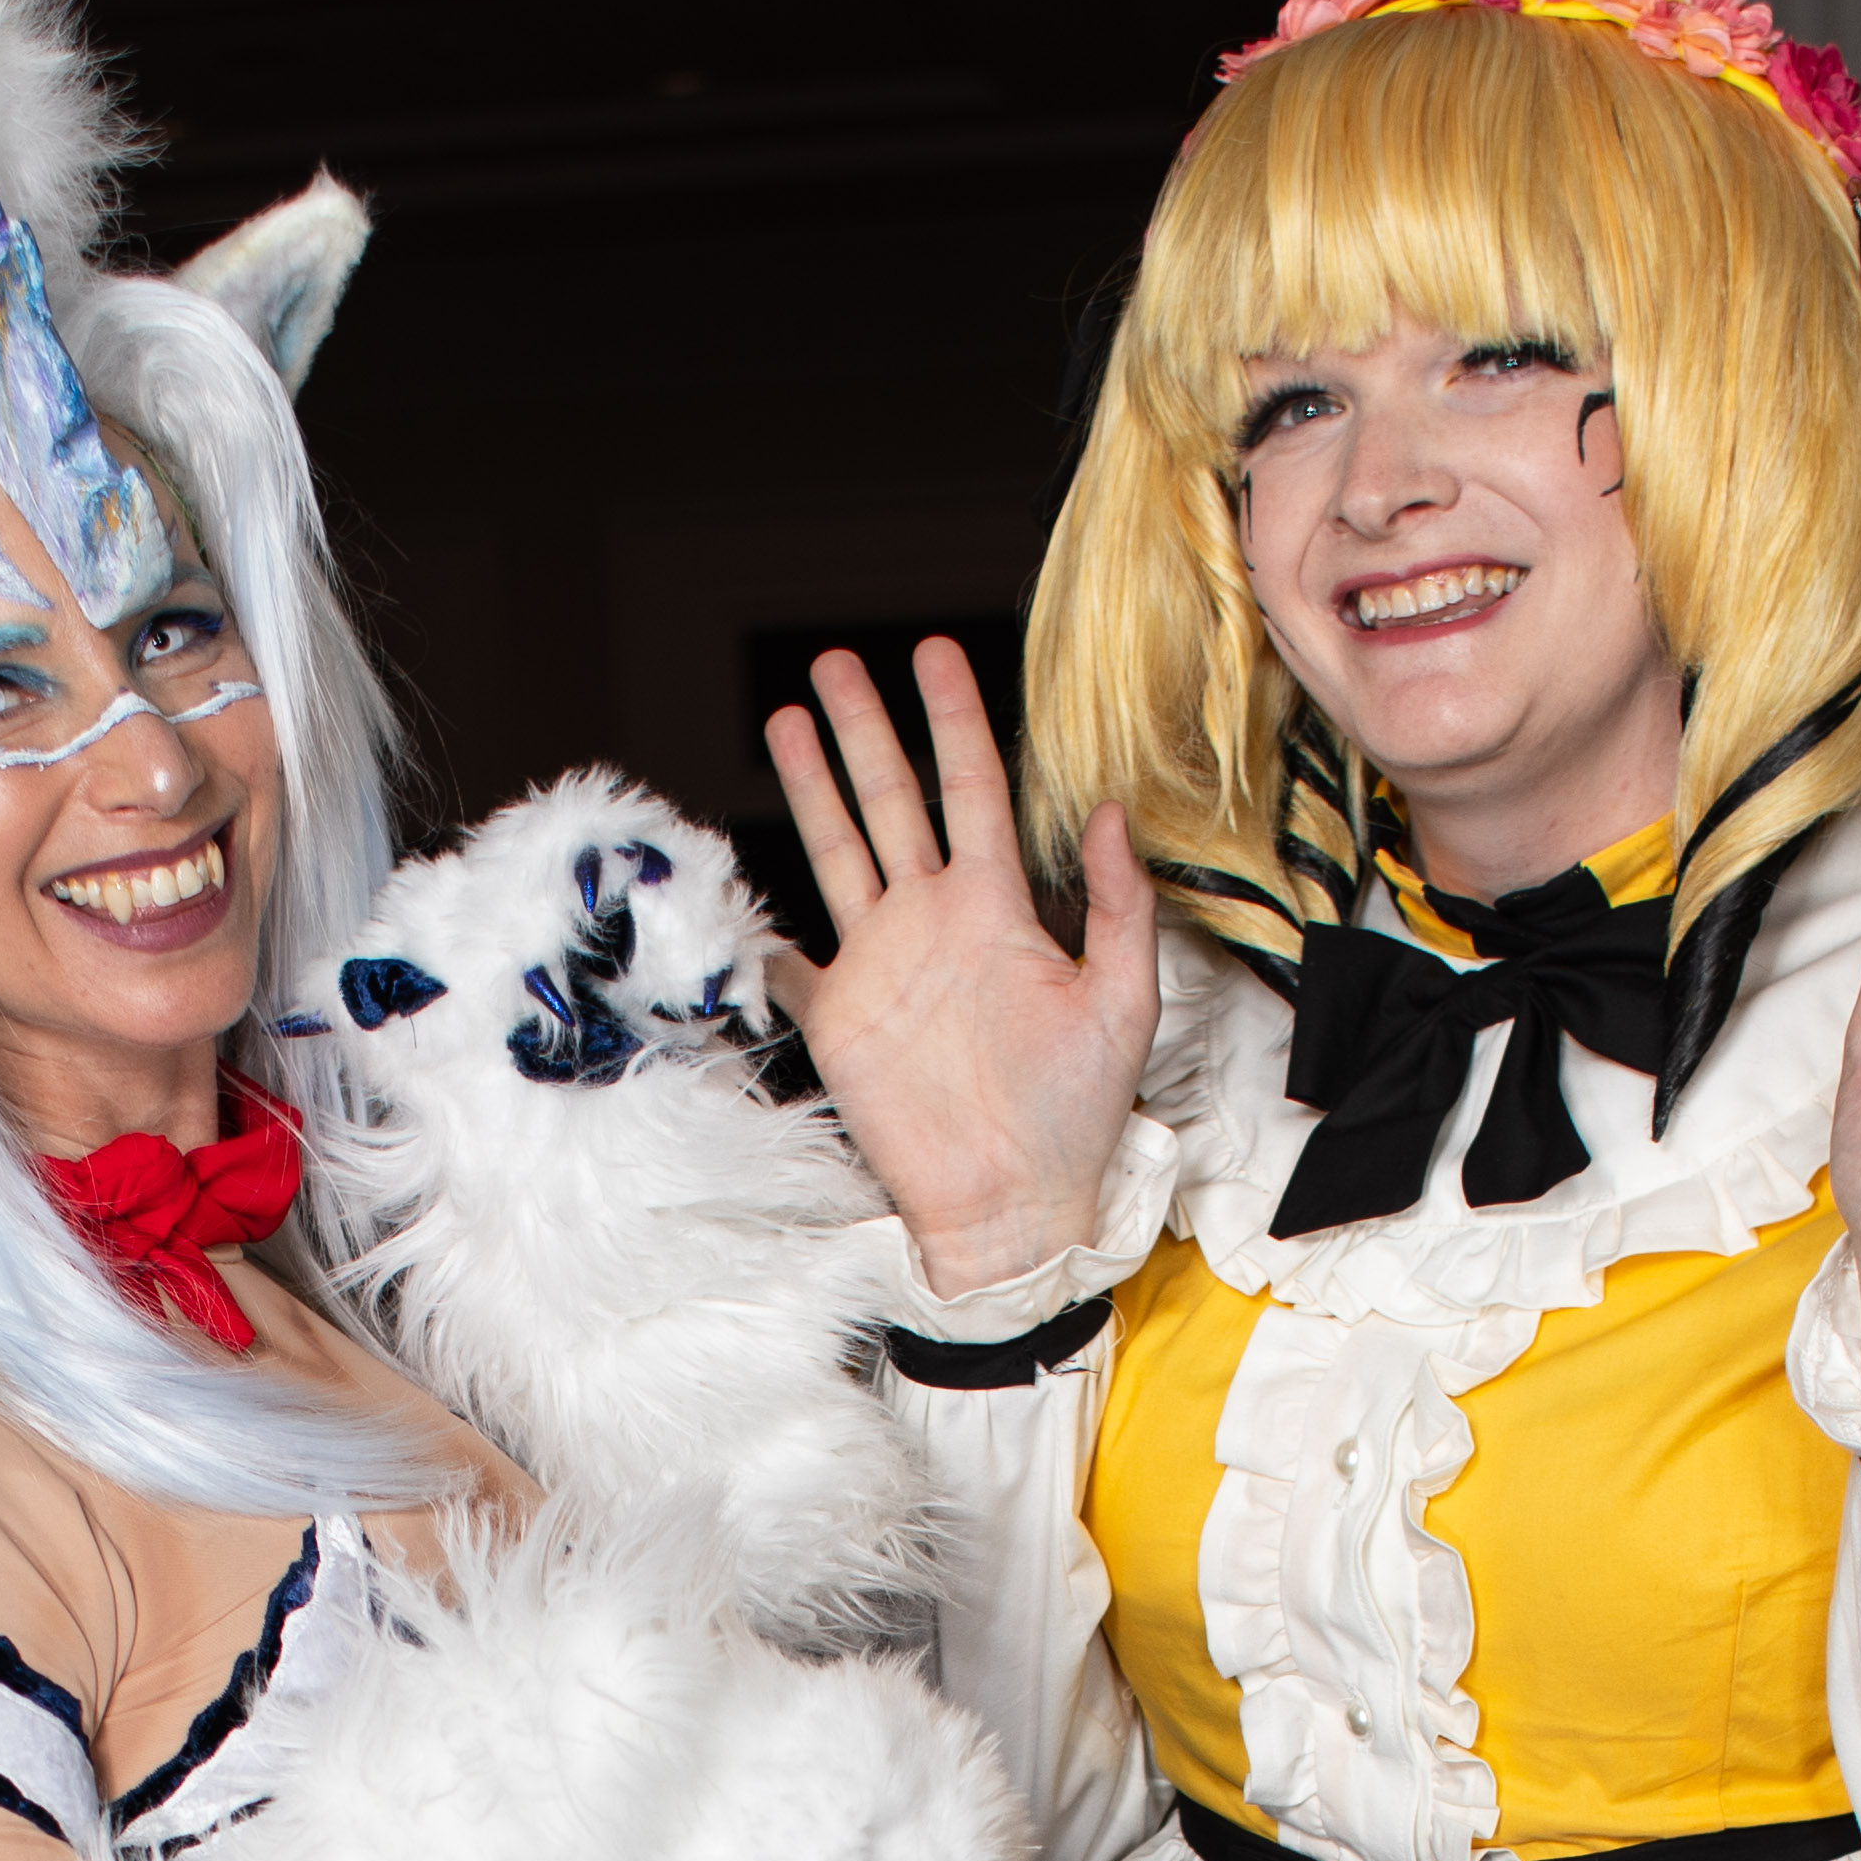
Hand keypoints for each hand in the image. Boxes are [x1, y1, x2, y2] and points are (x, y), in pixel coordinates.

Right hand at [759, 642, 1158, 1294]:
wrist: (1014, 1206)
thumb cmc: (1079, 1114)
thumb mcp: (1121, 1001)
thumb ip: (1118, 905)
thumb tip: (1109, 810)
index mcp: (999, 909)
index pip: (971, 789)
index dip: (953, 720)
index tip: (934, 653)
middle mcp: (934, 922)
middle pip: (892, 800)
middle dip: (865, 730)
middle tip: (837, 662)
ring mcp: (882, 965)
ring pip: (839, 851)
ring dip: (813, 787)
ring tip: (788, 718)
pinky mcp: (841, 1019)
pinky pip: (791, 965)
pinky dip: (762, 933)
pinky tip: (738, 888)